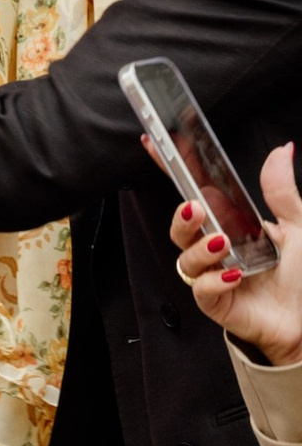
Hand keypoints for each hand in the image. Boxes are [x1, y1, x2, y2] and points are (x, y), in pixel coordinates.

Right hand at [172, 149, 301, 366]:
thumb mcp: (298, 226)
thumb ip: (282, 190)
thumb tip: (281, 151)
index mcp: (232, 221)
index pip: (196, 190)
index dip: (174, 168)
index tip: (158, 145)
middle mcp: (217, 245)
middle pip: (181, 225)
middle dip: (181, 216)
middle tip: (195, 209)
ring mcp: (213, 273)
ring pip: (185, 257)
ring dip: (199, 248)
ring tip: (222, 245)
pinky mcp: (216, 301)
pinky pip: (200, 288)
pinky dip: (213, 280)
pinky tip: (234, 276)